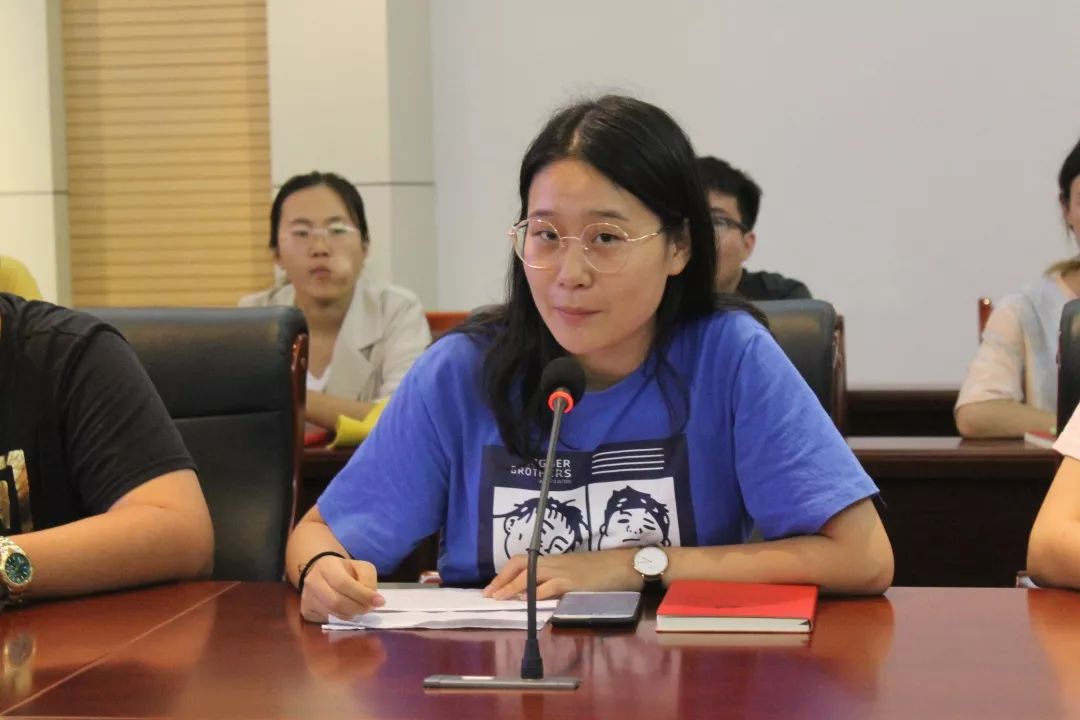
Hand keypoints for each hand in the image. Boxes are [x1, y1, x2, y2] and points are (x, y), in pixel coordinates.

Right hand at [299, 555, 383, 622]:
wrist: (320, 572)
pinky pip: (326, 620)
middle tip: (369, 608)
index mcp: (327, 567)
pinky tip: (346, 612)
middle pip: (337, 602)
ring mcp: (307, 597)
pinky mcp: (306, 610)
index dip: (362, 595)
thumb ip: (368, 579)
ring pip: (332, 614)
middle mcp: (313, 582)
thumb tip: (373, 599)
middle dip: (358, 607)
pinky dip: (341, 619)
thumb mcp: (360, 567)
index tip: (379, 602)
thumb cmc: (344, 570)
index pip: (344, 583)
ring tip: (359, 609)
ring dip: (351, 614)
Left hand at [483, 549, 641, 600]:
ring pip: (530, 575)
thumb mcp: (577, 573)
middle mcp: (555, 562)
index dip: (505, 574)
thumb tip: (541, 593)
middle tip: (488, 594)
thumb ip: (559, 581)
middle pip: (521, 565)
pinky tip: (526, 603)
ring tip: (498, 599)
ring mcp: (564, 571)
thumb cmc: (605, 569)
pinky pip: (550, 586)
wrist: (626, 564)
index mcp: (555, 560)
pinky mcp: (573, 582)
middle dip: (502, 579)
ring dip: (512, 588)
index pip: (523, 561)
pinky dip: (536, 594)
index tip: (492, 587)